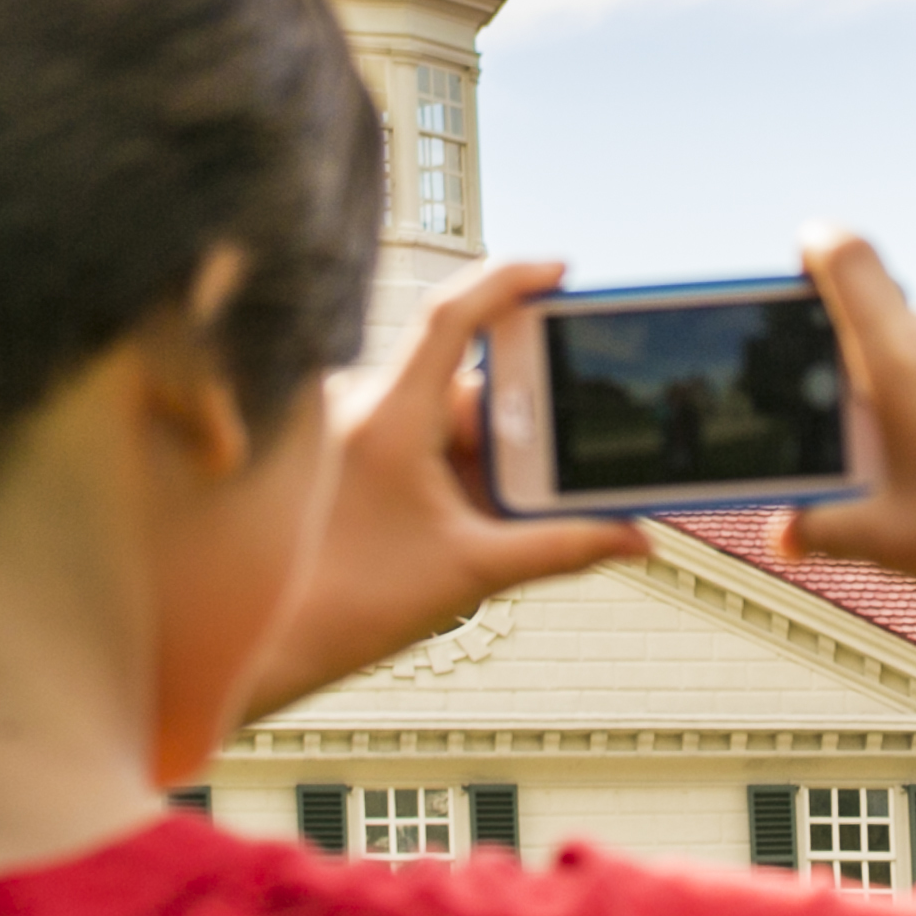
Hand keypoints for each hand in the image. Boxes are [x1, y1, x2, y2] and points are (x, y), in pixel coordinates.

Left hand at [240, 258, 639, 722]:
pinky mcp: (358, 452)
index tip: (560, 274)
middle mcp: (368, 409)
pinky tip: (461, 523)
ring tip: (484, 524)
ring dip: (490, 463)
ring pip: (452, 418)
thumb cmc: (354, 603)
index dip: (508, 282)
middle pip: (472, 386)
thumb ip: (565, 549)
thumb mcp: (476, 574)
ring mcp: (359, 429)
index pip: (452, 319)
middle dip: (518, 435)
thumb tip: (635, 538)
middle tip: (534, 490)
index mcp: (390, 419)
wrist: (281, 642)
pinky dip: (462, 472)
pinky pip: (428, 439)